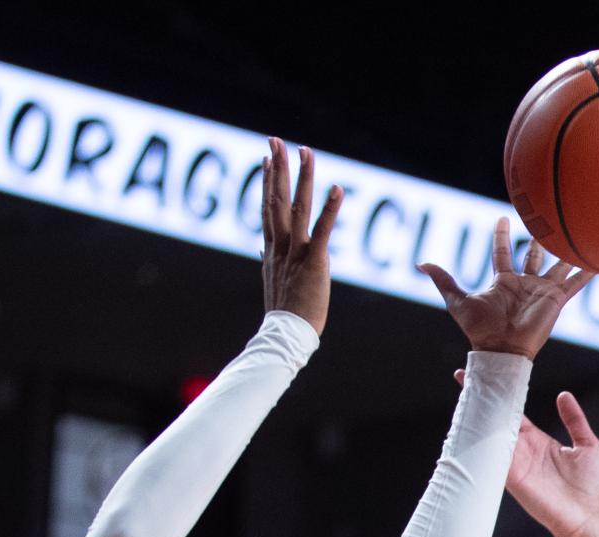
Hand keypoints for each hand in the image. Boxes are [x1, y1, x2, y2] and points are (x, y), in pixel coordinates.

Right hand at [261, 138, 342, 335]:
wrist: (286, 336)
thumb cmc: (284, 313)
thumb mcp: (272, 281)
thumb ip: (269, 260)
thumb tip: (262, 248)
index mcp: (272, 249)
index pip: (267, 208)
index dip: (267, 181)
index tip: (266, 159)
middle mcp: (281, 245)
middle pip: (276, 198)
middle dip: (277, 167)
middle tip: (274, 139)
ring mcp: (296, 252)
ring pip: (298, 206)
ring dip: (302, 177)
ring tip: (305, 150)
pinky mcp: (314, 261)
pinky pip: (322, 231)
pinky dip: (330, 209)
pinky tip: (337, 188)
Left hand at [419, 220, 593, 357]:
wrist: (501, 350)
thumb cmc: (480, 330)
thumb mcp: (457, 301)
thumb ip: (444, 280)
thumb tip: (421, 263)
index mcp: (503, 282)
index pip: (503, 253)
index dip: (502, 236)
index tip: (502, 218)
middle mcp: (524, 284)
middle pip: (533, 256)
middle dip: (537, 239)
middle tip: (544, 218)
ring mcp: (541, 291)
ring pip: (557, 265)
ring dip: (565, 250)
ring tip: (576, 231)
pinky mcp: (556, 301)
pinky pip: (574, 284)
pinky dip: (587, 273)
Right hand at [461, 374, 598, 536]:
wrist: (588, 518)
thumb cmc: (592, 488)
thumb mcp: (588, 444)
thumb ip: (574, 420)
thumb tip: (564, 395)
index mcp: (538, 441)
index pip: (515, 413)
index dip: (503, 397)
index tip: (490, 380)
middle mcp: (523, 451)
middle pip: (497, 422)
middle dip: (483, 403)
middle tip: (468, 380)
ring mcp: (516, 465)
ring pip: (492, 438)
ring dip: (480, 420)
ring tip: (468, 397)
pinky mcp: (514, 479)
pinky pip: (494, 458)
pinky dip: (484, 445)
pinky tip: (475, 427)